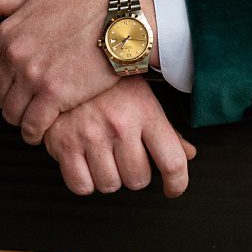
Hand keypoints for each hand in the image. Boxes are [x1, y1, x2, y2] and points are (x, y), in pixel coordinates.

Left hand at [0, 0, 152, 143]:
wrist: (121, 21)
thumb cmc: (83, 6)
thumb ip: (4, 2)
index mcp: (6, 33)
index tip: (8, 91)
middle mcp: (14, 55)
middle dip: (9, 103)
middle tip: (24, 106)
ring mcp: (32, 75)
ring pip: (11, 113)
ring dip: (21, 120)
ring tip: (33, 119)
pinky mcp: (54, 94)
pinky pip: (32, 125)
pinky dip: (34, 133)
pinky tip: (41, 132)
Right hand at [40, 79, 197, 197]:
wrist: (64, 62)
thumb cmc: (107, 83)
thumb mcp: (142, 98)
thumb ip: (166, 130)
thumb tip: (188, 154)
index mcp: (144, 112)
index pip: (172, 162)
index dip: (177, 183)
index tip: (173, 189)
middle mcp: (119, 125)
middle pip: (138, 179)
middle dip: (135, 175)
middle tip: (126, 160)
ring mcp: (90, 135)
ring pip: (110, 185)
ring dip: (109, 178)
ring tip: (104, 159)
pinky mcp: (62, 144)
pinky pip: (81, 186)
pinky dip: (85, 182)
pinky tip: (86, 166)